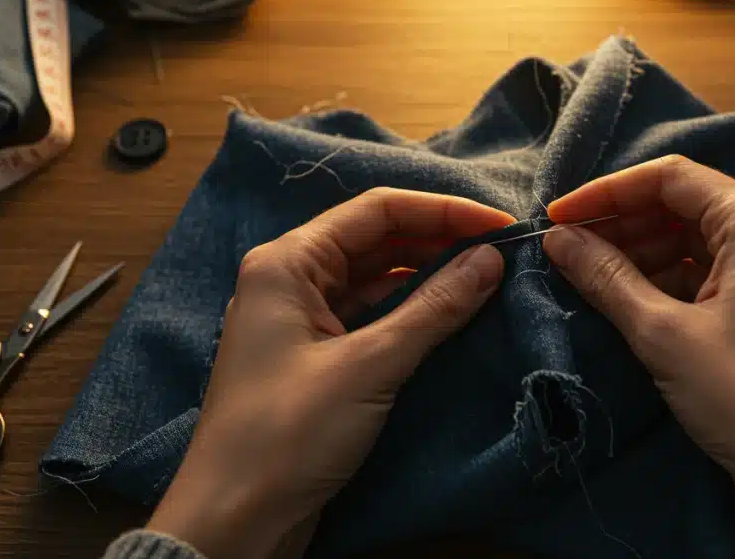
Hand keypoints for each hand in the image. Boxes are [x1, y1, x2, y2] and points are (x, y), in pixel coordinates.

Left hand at [147, 188, 512, 558]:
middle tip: (501, 254)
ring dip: (427, 278)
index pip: (376, 211)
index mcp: (287, 264)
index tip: (499, 225)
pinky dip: (410, 314)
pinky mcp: (314, 360)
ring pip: (375, 280)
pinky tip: (451, 316)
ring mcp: (300, 321)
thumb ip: (432, 309)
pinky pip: (369, 318)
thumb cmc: (286, 435)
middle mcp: (290, 281)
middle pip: (376, 241)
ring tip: (487, 281)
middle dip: (438, 241)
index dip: (442, 211)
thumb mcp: (368, 367)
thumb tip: (489, 260)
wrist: (233, 522)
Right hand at [541, 156, 734, 558]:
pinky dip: (671, 282)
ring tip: (592, 279)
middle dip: (623, 224)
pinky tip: (632, 303)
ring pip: (698, 242)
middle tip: (568, 251)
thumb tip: (557, 239)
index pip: (671, 178)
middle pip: (686, 205)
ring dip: (643, 254)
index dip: (607, 192)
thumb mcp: (663, 334)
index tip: (557, 216)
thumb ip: (606, 277)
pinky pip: (715, 274)